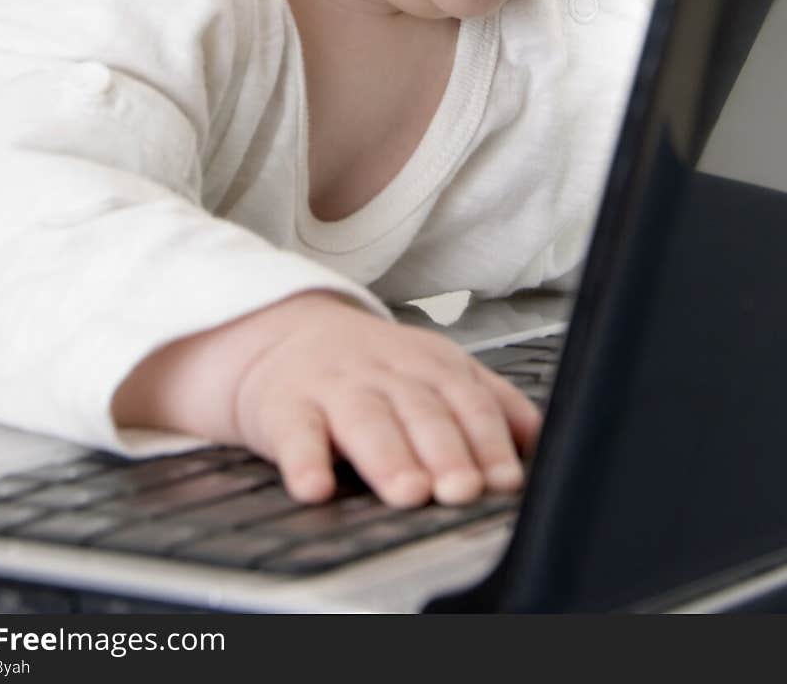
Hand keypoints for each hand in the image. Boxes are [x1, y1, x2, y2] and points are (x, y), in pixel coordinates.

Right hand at [112, 291, 540, 507]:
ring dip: (389, 458)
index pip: (468, 402)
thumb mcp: (435, 369)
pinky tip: (315, 487)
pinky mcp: (285, 409)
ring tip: (408, 492)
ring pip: (365, 422)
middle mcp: (385, 373)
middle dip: (446, 451)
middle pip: (421, 413)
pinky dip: (304, 462)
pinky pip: (295, 436)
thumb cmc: (372, 368)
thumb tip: (541, 441)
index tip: (505, 478)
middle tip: (463, 489)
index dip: (488, 440)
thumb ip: (490, 400)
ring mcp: (334, 388)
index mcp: (429, 364)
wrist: (283, 333)